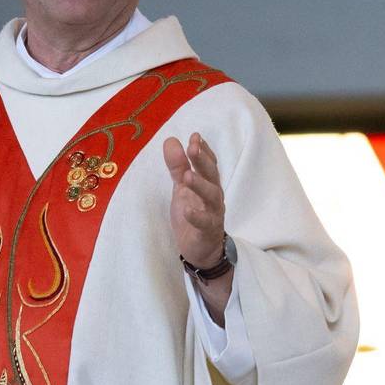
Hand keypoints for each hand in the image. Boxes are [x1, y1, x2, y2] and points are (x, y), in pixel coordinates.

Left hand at [162, 133, 231, 322]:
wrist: (200, 249)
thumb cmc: (193, 214)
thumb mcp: (182, 188)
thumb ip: (178, 166)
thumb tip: (171, 140)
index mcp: (208, 184)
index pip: (209, 164)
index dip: (203, 150)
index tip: (194, 136)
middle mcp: (214, 196)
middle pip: (212, 176)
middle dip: (203, 161)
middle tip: (193, 147)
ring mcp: (213, 213)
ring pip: (212, 197)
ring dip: (200, 185)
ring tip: (187, 176)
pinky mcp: (207, 231)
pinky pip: (204, 223)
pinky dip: (196, 216)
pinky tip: (187, 210)